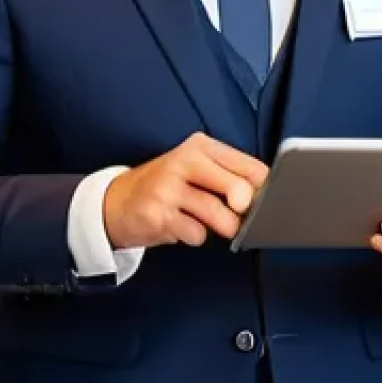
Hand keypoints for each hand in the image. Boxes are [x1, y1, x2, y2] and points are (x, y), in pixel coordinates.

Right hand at [102, 133, 268, 249]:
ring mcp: (168, 187)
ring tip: (206, 222)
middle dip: (244, 210)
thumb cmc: (167, 187)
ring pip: (218, 215)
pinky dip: (194, 236)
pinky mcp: (157, 214)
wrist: (116, 202)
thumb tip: (265, 196)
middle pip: (237, 188)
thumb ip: (229, 177)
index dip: (262, 189)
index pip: (249, 166)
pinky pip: (196, 233)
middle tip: (238, 216)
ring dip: (221, 227)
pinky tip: (180, 226)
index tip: (259, 200)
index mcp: (200, 146)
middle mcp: (184, 161)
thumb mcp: (196, 170)